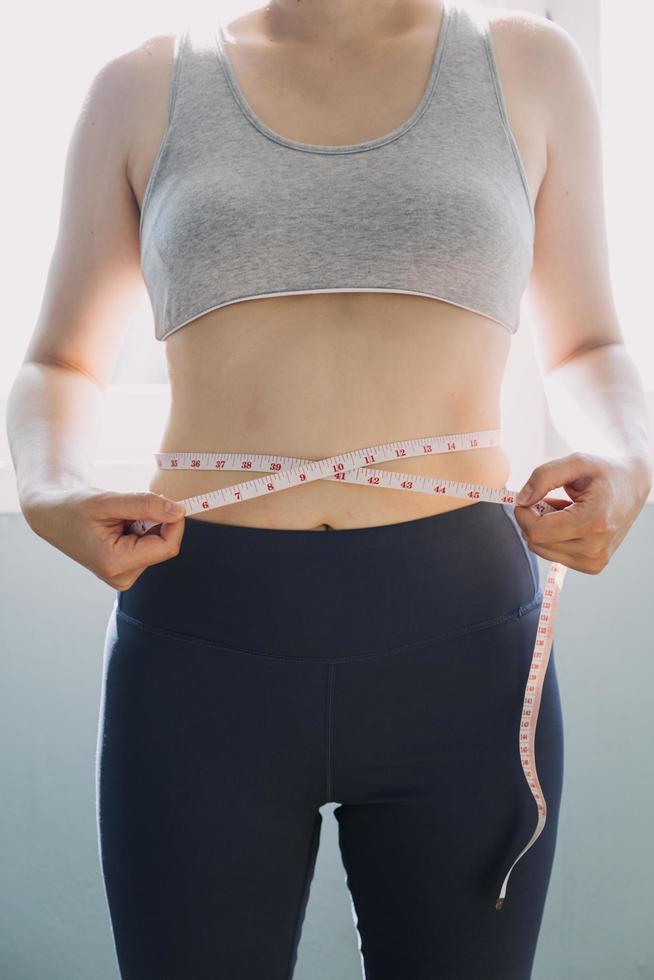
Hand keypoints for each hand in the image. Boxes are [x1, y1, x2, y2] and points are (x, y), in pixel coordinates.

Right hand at [22, 486, 186, 590]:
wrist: (53, 516)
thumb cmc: (74, 507)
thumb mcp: (109, 500)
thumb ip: (145, 505)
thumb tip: (179, 511)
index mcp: (115, 563)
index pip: (167, 547)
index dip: (174, 522)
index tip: (169, 500)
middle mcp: (121, 576)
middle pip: (164, 546)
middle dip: (156, 522)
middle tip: (130, 507)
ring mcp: (124, 576)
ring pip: (157, 545)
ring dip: (147, 525)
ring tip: (119, 518)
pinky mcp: (125, 570)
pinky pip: (148, 547)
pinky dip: (141, 530)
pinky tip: (120, 525)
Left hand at [513, 451, 651, 574]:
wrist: (634, 486)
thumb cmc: (606, 473)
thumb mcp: (576, 462)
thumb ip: (543, 477)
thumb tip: (520, 500)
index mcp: (593, 522)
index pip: (537, 531)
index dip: (523, 513)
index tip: (529, 496)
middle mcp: (595, 548)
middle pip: (536, 542)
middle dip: (533, 519)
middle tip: (549, 499)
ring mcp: (595, 561)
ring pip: (542, 549)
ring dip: (543, 528)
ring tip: (563, 510)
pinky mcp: (592, 566)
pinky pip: (553, 555)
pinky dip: (554, 537)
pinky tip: (569, 522)